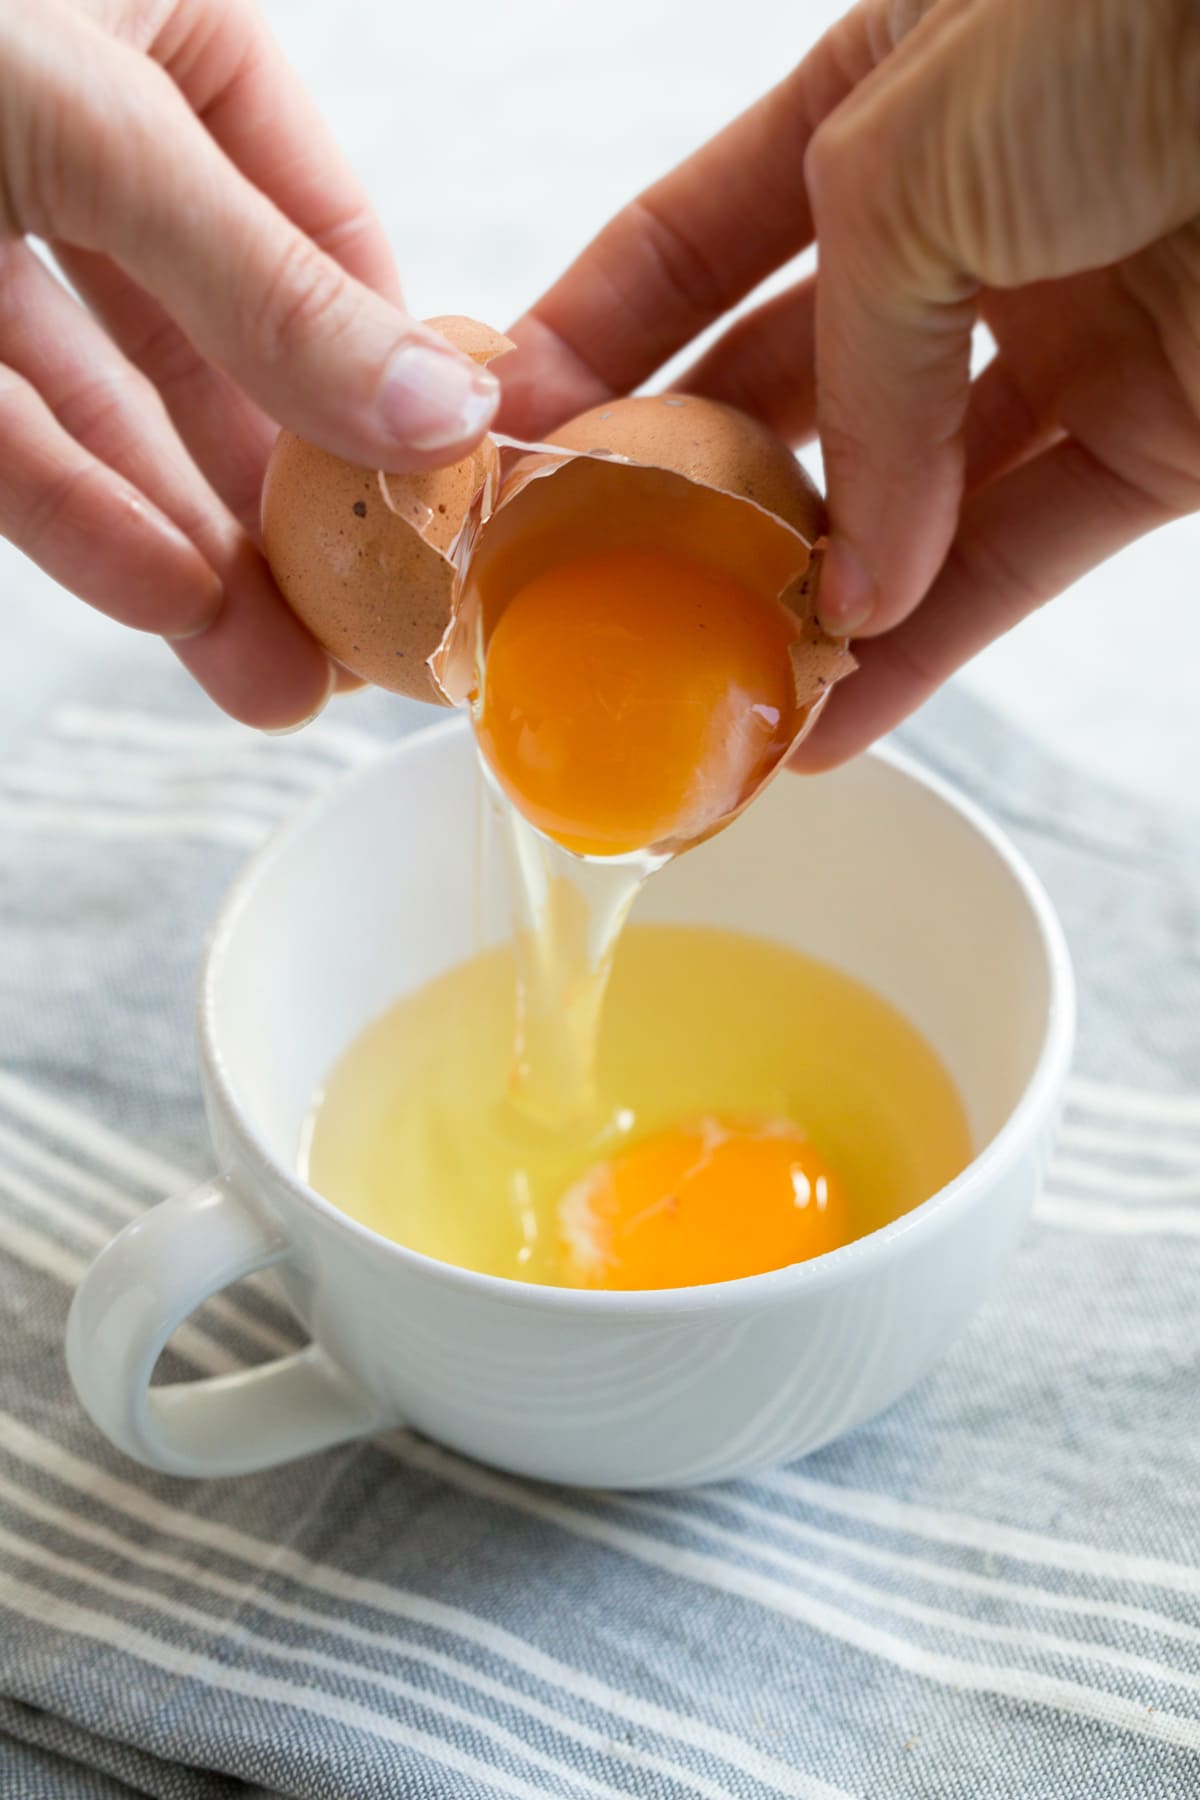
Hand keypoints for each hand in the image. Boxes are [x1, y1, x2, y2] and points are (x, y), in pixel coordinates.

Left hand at [0, 0, 498, 728]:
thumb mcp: (93, 126)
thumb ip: (266, 289)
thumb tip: (439, 412)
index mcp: (161, 27)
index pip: (322, 224)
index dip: (385, 367)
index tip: (441, 498)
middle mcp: (81, 130)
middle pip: (224, 342)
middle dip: (289, 500)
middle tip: (364, 631)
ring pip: (117, 410)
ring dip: (198, 548)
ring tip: (278, 676)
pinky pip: (11, 436)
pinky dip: (85, 521)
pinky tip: (170, 605)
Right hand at [500, 0, 1199, 766]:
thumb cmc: (1130, 19)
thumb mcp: (905, 152)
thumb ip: (850, 361)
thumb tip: (846, 557)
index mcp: (876, 99)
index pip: (700, 239)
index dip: (600, 336)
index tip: (511, 439)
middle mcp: (965, 224)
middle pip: (791, 389)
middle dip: (694, 491)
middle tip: (595, 592)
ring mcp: (1066, 334)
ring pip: (906, 503)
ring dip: (805, 599)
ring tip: (702, 691)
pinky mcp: (1165, 437)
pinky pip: (1020, 561)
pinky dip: (928, 647)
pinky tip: (831, 716)